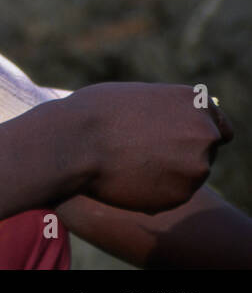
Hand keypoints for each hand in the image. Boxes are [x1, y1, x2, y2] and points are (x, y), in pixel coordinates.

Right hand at [67, 82, 232, 214]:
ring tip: (127, 166)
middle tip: (143, 155)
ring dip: (166, 175)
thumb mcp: (138, 97)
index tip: (180, 144)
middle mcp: (204, 133)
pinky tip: (125, 179)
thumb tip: (171, 126)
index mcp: (195, 102)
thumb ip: (165, 112)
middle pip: (204, 153)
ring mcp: (197, 166)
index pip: (221, 128)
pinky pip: (171, 196)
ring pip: (188, 177)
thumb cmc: (93, 113)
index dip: (199, 137)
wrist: (72, 142)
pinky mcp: (182, 195)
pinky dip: (153, 193)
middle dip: (181, 156)